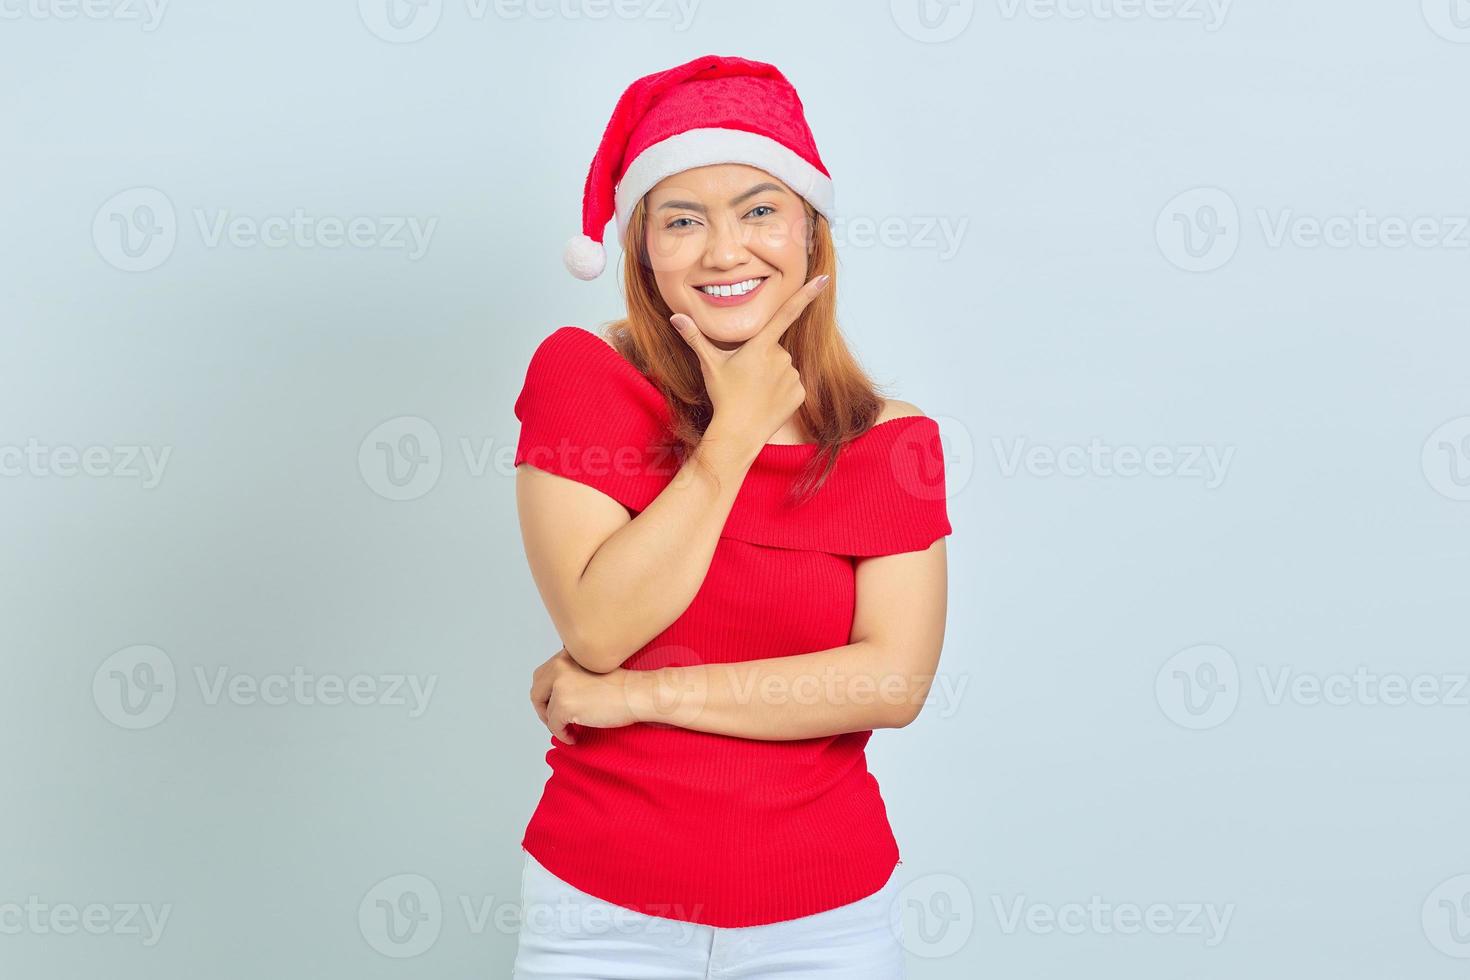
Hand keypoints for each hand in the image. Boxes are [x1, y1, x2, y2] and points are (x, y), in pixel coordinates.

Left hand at [529, 647, 638, 743]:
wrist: (636, 693)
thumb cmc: (623, 685)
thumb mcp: (592, 669)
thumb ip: (572, 675)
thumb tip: (556, 696)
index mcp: (566, 656)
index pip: (543, 675)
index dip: (546, 693)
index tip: (554, 705)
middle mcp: (559, 667)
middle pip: (536, 691)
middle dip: (542, 708)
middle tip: (553, 719)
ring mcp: (560, 686)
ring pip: (546, 712)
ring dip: (555, 723)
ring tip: (568, 729)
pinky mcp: (564, 706)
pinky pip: (554, 726)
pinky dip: (562, 735)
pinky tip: (574, 737)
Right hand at [669, 273, 830, 452]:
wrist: (739, 432)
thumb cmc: (723, 396)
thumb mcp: (709, 364)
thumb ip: (695, 337)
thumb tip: (675, 317)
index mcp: (761, 345)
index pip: (787, 313)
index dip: (806, 294)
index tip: (823, 280)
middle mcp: (781, 357)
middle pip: (774, 349)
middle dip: (762, 359)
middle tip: (745, 378)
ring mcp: (792, 376)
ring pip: (783, 368)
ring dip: (772, 375)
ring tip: (754, 392)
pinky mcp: (800, 393)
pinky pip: (792, 385)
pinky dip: (781, 391)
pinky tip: (767, 401)